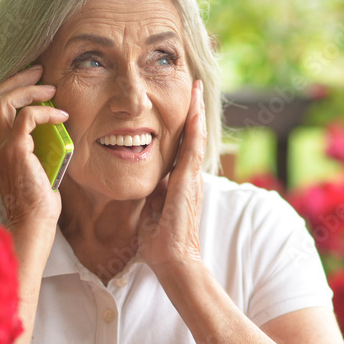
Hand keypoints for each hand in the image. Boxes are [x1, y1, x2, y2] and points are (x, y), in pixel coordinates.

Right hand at [0, 65, 68, 228]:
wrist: (33, 222)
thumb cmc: (38, 199)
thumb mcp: (34, 164)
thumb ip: (35, 143)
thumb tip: (53, 123)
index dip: (9, 86)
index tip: (32, 78)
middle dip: (17, 79)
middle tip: (40, 71)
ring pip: (4, 101)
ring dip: (29, 90)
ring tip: (51, 89)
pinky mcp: (14, 151)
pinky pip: (26, 118)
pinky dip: (45, 111)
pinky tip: (62, 116)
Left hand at [138, 80, 205, 269]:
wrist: (172, 257)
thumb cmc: (160, 239)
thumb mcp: (152, 207)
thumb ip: (152, 191)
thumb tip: (146, 182)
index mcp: (179, 181)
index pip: (181, 146)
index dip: (183, 124)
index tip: (183, 104)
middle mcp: (189, 176)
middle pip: (192, 136)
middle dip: (193, 110)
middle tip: (194, 86)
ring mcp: (191, 178)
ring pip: (195, 137)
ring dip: (196, 112)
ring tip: (196, 89)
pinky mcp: (188, 182)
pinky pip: (192, 150)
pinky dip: (194, 129)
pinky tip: (194, 111)